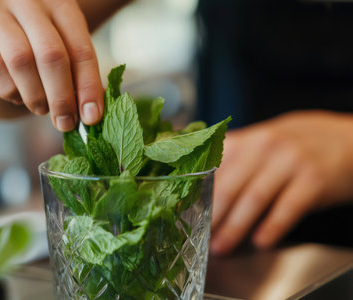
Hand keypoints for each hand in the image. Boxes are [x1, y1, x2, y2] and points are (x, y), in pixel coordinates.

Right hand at [0, 0, 103, 130]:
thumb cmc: (39, 47)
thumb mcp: (65, 52)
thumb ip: (78, 77)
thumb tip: (90, 115)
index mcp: (60, 4)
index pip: (81, 49)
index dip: (88, 87)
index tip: (92, 117)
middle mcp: (28, 3)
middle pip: (50, 54)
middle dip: (61, 96)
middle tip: (66, 122)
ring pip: (20, 61)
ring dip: (36, 96)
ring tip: (42, 108)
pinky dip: (11, 91)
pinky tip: (19, 95)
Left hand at [211, 110, 352, 254]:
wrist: (349, 139)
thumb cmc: (299, 144)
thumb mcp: (266, 140)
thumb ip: (236, 157)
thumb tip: (202, 183)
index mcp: (249, 139)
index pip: (214, 168)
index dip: (199, 193)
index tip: (187, 212)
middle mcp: (266, 146)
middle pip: (230, 186)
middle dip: (213, 216)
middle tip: (202, 236)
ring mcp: (291, 161)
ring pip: (254, 199)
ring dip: (235, 227)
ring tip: (221, 246)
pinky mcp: (314, 180)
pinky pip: (287, 208)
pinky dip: (271, 227)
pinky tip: (260, 241)